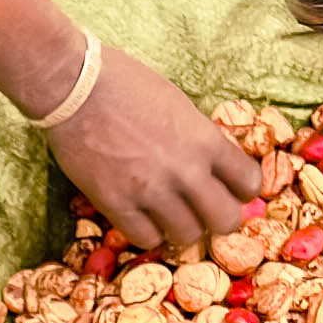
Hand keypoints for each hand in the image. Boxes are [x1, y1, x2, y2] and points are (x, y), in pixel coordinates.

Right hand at [45, 46, 261, 244]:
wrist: (74, 86)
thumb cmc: (124, 83)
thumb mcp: (178, 104)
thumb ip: (199, 138)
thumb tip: (211, 166)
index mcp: (205, 139)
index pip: (248, 183)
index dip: (242, 192)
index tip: (230, 191)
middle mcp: (185, 170)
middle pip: (225, 221)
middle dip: (218, 220)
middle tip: (203, 213)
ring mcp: (151, 190)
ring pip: (186, 236)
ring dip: (181, 228)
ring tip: (169, 216)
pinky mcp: (117, 203)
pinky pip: (146, 238)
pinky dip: (148, 232)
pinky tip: (142, 218)